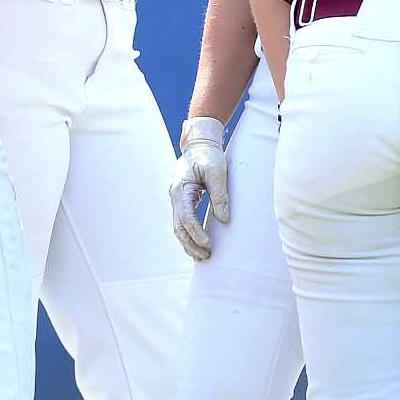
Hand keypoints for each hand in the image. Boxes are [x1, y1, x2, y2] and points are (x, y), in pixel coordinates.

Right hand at [168, 116, 230, 260]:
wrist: (199, 143)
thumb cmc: (209, 155)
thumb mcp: (218, 172)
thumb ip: (220, 196)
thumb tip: (224, 220)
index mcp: (180, 189)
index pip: (186, 217)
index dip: (196, 233)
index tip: (208, 244)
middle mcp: (175, 196)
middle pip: (178, 227)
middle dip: (190, 244)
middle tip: (206, 257)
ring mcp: (177, 199)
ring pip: (178, 227)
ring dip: (189, 243)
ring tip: (203, 256)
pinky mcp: (183, 201)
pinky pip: (183, 222)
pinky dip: (190, 235)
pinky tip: (199, 244)